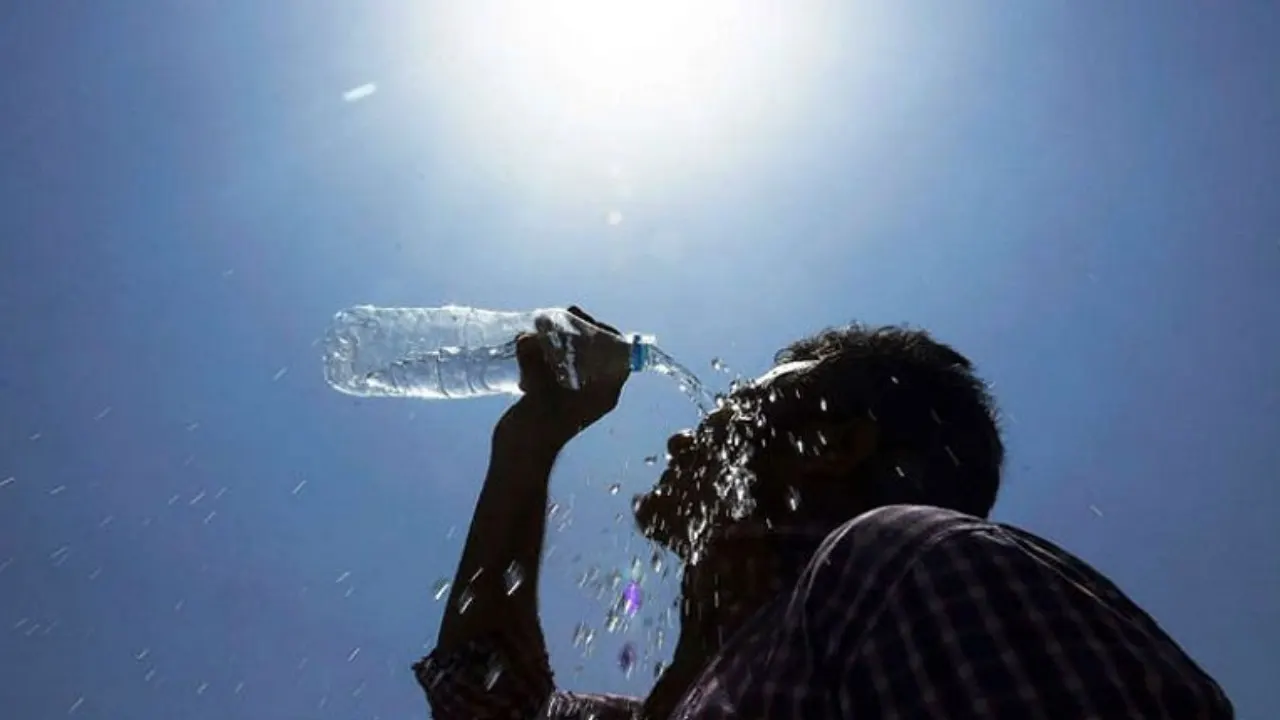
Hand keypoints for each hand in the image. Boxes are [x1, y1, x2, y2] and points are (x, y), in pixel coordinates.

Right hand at [503, 306, 630, 443]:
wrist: (518, 458)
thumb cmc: (537, 431)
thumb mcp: (539, 393)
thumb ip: (535, 362)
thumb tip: (526, 337)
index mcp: (604, 393)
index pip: (619, 355)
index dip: (606, 332)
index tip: (584, 319)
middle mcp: (593, 390)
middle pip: (596, 350)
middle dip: (579, 330)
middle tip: (561, 315)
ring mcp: (573, 391)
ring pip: (574, 355)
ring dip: (559, 338)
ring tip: (541, 324)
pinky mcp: (552, 393)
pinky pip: (555, 364)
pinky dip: (545, 351)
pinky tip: (529, 342)